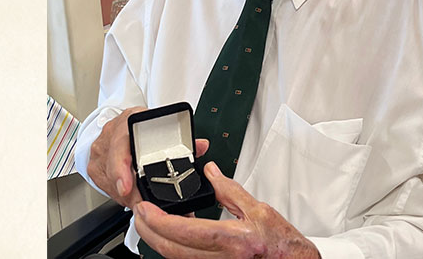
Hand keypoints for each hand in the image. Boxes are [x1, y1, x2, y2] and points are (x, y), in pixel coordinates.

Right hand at [87, 106, 209, 209]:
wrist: (122, 123)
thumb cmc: (143, 126)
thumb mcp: (161, 127)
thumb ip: (182, 139)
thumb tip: (200, 146)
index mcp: (129, 121)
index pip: (120, 143)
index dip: (121, 167)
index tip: (126, 186)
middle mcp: (111, 134)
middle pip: (113, 167)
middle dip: (128, 191)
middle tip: (142, 205)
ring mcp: (100, 149)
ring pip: (108, 180)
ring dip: (125, 195)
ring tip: (141, 204)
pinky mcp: (95, 164)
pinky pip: (104, 184)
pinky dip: (118, 194)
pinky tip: (129, 197)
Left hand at [134, 161, 320, 258]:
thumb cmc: (283, 243)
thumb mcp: (259, 209)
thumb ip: (230, 190)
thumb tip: (211, 172)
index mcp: (234, 239)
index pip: (186, 231)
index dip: (160, 221)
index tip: (145, 209)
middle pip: (173, 250)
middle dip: (149, 233)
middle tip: (139, 215)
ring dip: (158, 242)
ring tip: (149, 224)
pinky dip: (174, 249)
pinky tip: (169, 238)